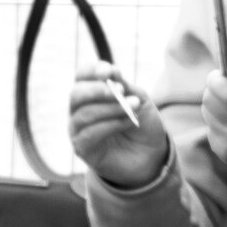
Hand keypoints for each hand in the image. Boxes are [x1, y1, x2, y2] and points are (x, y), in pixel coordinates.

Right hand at [67, 63, 170, 189]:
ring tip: (132, 107)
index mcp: (91, 93)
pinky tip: (127, 122)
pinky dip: (110, 125)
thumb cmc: (142, 125)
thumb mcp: (139, 100)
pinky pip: (89, 134)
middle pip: (76, 94)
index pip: (82, 76)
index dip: (92, 70)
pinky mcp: (82, 149)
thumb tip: (111, 73)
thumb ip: (125, 87)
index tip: (109, 71)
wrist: (151, 156)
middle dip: (97, 90)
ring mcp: (78, 130)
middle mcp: (79, 110)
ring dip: (110, 108)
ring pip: (84, 114)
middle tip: (120, 90)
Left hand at [202, 73, 226, 177]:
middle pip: (210, 102)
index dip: (216, 79)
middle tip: (224, 90)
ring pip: (207, 115)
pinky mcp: (225, 155)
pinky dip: (217, 124)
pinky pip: (210, 130)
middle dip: (214, 91)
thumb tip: (223, 75)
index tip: (218, 74)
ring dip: (215, 108)